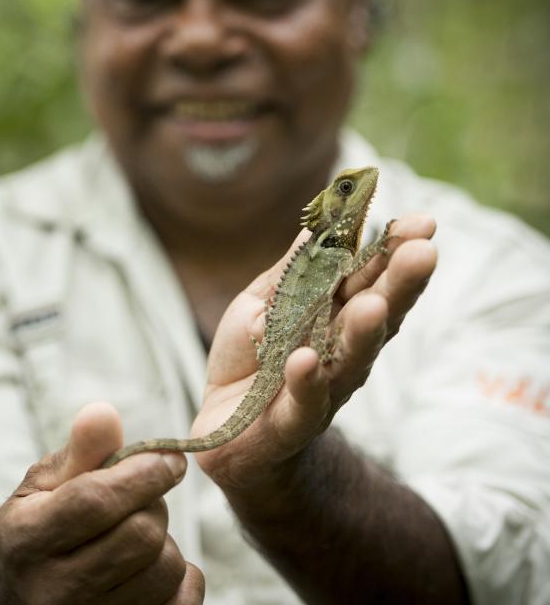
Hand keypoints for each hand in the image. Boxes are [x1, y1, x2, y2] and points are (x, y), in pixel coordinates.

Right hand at [0, 403, 204, 603]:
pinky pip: (182, 603)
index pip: (96, 501)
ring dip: (164, 541)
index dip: (144, 472)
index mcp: (25, 540)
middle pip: (141, 535)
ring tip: (138, 532)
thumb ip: (81, 450)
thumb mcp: (45, 483)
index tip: (170, 458)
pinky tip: (152, 565)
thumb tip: (103, 412)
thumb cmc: (39, 525)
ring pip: (165, 569)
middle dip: (153, 503)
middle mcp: (50, 593)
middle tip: (142, 496)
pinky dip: (181, 578)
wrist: (20, 594)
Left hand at [193, 214, 436, 488]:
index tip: (422, 223)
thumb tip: (315, 227)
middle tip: (422, 252)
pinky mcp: (292, 422)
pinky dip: (304, 382)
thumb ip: (290, 272)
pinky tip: (305, 361)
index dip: (394, 253)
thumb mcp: (261, 304)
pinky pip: (301, 401)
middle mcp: (339, 351)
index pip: (370, 280)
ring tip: (374, 304)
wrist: (228, 429)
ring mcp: (322, 388)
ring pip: (348, 359)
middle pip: (375, 314)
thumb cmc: (250, 359)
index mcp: (334, 317)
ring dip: (362, 333)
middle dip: (398, 284)